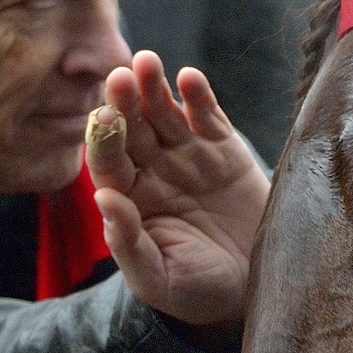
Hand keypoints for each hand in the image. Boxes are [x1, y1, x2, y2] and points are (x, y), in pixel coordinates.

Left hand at [89, 52, 269, 327]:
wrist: (252, 290)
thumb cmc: (196, 290)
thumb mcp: (158, 279)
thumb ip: (128, 243)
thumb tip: (104, 198)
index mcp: (130, 200)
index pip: (109, 163)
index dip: (104, 141)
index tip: (101, 119)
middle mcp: (153, 171)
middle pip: (132, 129)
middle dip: (124, 103)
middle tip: (117, 77)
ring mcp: (188, 156)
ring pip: (164, 115)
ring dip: (154, 88)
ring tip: (147, 62)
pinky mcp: (223, 149)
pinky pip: (207, 117)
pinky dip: (198, 97)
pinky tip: (189, 77)